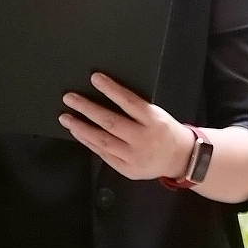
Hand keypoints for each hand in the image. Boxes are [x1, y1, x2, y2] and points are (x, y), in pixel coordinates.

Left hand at [60, 73, 193, 180]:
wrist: (180, 158)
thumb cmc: (165, 131)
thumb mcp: (156, 114)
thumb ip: (135, 108)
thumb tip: (106, 93)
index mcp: (153, 120)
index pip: (129, 102)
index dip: (111, 89)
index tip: (95, 78)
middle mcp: (143, 139)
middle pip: (110, 122)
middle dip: (87, 109)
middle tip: (70, 98)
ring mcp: (133, 156)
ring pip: (103, 141)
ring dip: (81, 128)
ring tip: (66, 118)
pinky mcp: (127, 169)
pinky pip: (103, 154)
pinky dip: (88, 142)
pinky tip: (78, 133)